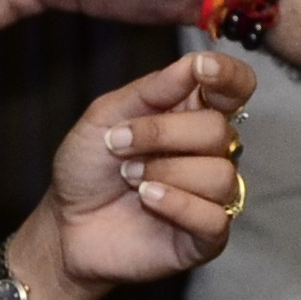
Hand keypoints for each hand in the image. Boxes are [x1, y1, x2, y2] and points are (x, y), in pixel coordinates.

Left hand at [39, 50, 255, 293]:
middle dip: (164, 134)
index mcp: (191, 115)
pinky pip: (215, 217)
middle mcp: (210, 153)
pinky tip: (148, 198)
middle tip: (120, 145)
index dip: (229, 76)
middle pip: (220, 131)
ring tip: (131, 179)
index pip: (236, 89)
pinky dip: (178, 203)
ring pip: (220, 175)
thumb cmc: (87, 168)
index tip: (203, 69)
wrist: (65, 224)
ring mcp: (211, 196)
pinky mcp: (206, 237)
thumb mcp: (105, 116)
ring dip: (167, 172)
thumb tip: (195, 62)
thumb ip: (151, 90)